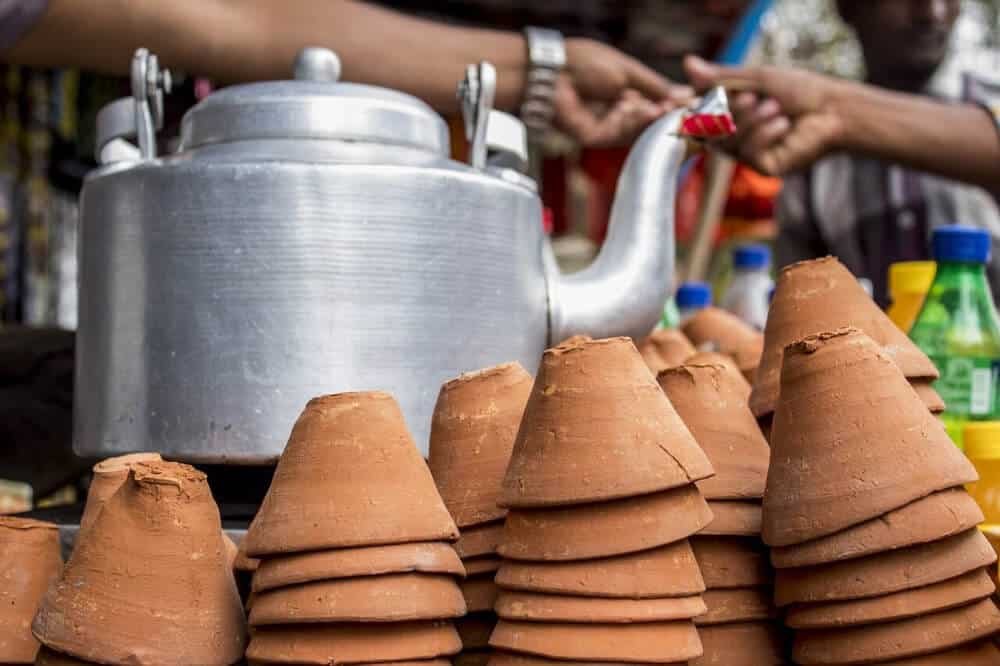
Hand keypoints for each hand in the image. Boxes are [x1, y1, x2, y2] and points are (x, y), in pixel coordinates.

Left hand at [554, 39, 693, 147]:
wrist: (554, 75)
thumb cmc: (586, 64)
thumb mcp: (628, 71)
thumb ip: (655, 86)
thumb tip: (684, 94)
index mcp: (625, 89)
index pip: (655, 101)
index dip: (671, 103)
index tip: (690, 102)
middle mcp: (617, 109)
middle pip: (649, 120)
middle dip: (664, 114)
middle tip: (679, 110)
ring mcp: (607, 126)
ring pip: (638, 130)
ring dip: (648, 117)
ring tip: (654, 106)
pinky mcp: (596, 138)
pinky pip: (621, 135)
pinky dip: (629, 123)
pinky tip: (633, 109)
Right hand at [683, 56, 845, 174]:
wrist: (833, 110)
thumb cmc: (799, 90)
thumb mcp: (755, 78)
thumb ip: (720, 77)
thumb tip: (687, 63)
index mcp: (730, 113)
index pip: (698, 115)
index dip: (695, 109)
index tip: (700, 97)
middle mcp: (735, 135)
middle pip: (709, 131)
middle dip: (730, 112)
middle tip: (752, 97)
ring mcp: (748, 154)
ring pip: (727, 142)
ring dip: (750, 121)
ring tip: (774, 107)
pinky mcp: (763, 168)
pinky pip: (748, 154)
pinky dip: (763, 135)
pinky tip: (782, 124)